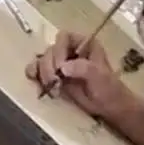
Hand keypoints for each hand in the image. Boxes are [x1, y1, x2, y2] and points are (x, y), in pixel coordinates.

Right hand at [25, 31, 140, 121]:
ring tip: (51, 87)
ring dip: (42, 72)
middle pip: (50, 50)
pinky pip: (37, 70)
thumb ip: (84, 68)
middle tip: (55, 82)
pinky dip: (35, 75)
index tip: (61, 67)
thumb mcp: (100, 77)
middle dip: (49, 66)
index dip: (59, 50)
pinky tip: (41, 85)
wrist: (108, 106)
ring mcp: (61, 63)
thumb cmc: (108, 88)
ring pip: (42, 59)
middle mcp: (71, 49)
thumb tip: (63, 68)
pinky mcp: (54, 76)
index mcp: (84, 43)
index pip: (64, 37)